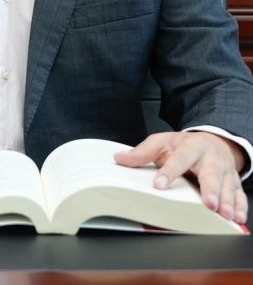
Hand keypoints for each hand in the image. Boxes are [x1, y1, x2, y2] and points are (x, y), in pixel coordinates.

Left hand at [114, 131, 247, 223]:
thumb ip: (142, 152)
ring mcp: (225, 171)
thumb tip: (119, 159)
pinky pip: (239, 195)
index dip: (169, 171)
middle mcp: (210, 157)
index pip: (179, 158)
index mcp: (191, 146)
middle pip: (211, 172)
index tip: (159, 184)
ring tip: (223, 214)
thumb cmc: (183, 145)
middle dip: (211, 188)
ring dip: (227, 200)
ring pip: (228, 185)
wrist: (211, 141)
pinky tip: (237, 217)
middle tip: (208, 203)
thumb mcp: (161, 143)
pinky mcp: (234, 182)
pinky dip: (240, 206)